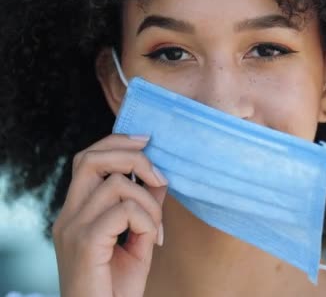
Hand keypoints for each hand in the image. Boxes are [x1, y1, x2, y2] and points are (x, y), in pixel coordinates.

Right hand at [52, 134, 168, 296]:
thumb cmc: (117, 286)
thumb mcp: (137, 239)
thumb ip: (144, 208)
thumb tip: (159, 178)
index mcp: (77, 212)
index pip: (87, 159)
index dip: (117, 143)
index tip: (147, 141)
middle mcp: (68, 215)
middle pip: (91, 158)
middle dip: (133, 158)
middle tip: (160, 178)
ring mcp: (73, 228)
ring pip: (117, 184)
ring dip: (149, 202)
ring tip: (156, 229)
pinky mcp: (85, 242)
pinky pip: (124, 211)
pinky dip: (147, 221)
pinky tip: (151, 241)